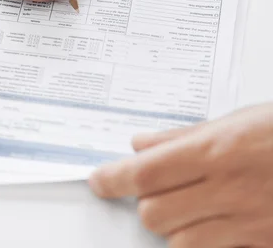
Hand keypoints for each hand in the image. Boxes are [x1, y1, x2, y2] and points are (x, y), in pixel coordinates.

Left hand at [89, 104, 272, 246]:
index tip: (99, 180)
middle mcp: (228, 190)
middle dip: (146, 201)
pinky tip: (215, 221)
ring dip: (174, 225)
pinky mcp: (262, 244)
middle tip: (154, 186)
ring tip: (189, 202)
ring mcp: (249, 225)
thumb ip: (186, 136)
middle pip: (154, 214)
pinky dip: (203, 241)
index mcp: (217, 150)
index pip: (145, 172)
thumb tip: (143, 144)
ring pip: (179, 242)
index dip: (113, 178)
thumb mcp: (238, 120)